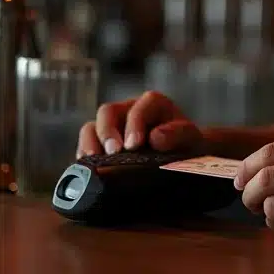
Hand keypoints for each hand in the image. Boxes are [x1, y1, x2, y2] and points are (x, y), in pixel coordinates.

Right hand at [76, 90, 205, 157]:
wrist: (181, 157)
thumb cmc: (185, 144)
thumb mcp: (189, 137)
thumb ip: (177, 133)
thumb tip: (155, 137)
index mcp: (151, 103)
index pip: (138, 108)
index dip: (134, 124)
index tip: (134, 145)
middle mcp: (127, 110)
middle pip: (107, 112)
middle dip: (108, 132)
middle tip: (113, 152)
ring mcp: (111, 127)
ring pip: (90, 128)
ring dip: (90, 144)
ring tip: (95, 162)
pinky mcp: (100, 145)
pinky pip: (84, 146)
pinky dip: (84, 158)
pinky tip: (88, 170)